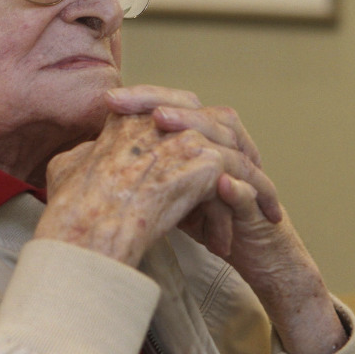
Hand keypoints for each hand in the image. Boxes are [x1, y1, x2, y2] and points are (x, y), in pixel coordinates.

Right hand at [35, 111, 247, 267]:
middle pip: (211, 125)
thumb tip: (84, 158)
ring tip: (242, 218)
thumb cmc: (73, 205)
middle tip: (241, 180)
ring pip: (228, 157)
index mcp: (131, 116)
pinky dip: (234, 212)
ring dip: (240, 188)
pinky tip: (226, 242)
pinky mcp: (205, 162)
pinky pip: (234, 186)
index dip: (193, 132)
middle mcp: (161, 119)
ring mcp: (185, 137)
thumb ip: (86, 155)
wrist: (89, 223)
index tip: (202, 160)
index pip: (174, 109)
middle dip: (231, 153)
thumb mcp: (69, 166)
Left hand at [106, 86, 345, 353]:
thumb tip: (95, 154)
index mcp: (203, 141)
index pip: (174, 106)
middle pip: (198, 111)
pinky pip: (249, 191)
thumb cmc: (206, 222)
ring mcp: (244, 173)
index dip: (143, 98)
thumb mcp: (165, 191)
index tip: (108, 99)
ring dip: (193, 128)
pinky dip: (232, 187)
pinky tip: (214, 182)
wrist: (253, 255)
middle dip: (159, 102)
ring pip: (225, 140)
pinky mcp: (260, 205)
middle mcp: (225, 148)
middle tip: (124, 101)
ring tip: (160, 121)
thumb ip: (142, 169)